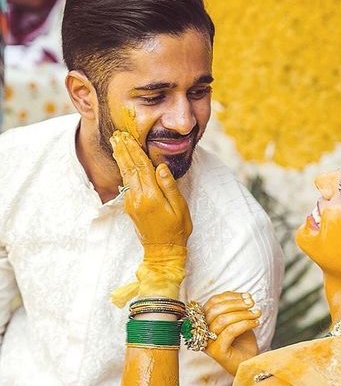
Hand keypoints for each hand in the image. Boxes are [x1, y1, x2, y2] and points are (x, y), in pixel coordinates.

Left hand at [110, 131, 191, 246]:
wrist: (163, 251)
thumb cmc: (176, 229)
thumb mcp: (179, 208)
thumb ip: (169, 186)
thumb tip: (161, 167)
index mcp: (151, 196)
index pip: (142, 167)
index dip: (135, 150)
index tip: (128, 136)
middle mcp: (138, 198)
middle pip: (130, 168)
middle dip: (124, 150)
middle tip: (117, 134)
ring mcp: (132, 203)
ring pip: (125, 175)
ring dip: (121, 158)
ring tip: (116, 143)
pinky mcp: (130, 207)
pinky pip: (126, 184)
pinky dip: (123, 170)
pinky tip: (123, 163)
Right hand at [203, 292, 260, 374]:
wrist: (249, 364)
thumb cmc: (243, 343)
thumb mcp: (238, 321)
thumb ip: (235, 309)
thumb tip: (244, 296)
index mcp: (205, 322)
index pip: (212, 302)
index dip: (230, 296)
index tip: (247, 296)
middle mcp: (202, 332)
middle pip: (215, 310)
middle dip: (236, 303)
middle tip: (252, 303)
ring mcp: (207, 343)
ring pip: (222, 320)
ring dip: (243, 314)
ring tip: (257, 313)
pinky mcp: (216, 351)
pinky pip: (230, 331)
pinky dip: (245, 324)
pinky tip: (255, 322)